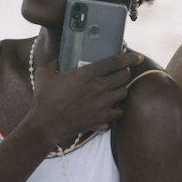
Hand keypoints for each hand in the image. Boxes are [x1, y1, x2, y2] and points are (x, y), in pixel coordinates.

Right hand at [27, 50, 142, 148]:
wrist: (46, 124)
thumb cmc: (44, 98)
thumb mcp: (44, 73)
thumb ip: (53, 62)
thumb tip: (57, 57)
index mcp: (87, 73)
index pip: (115, 61)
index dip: (129, 57)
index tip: (136, 57)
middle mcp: (98, 87)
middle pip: (124, 75)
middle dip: (125, 72)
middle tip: (122, 72)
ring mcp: (102, 103)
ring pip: (124, 92)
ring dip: (122, 88)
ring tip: (116, 88)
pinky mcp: (103, 118)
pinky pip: (119, 111)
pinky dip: (117, 109)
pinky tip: (112, 107)